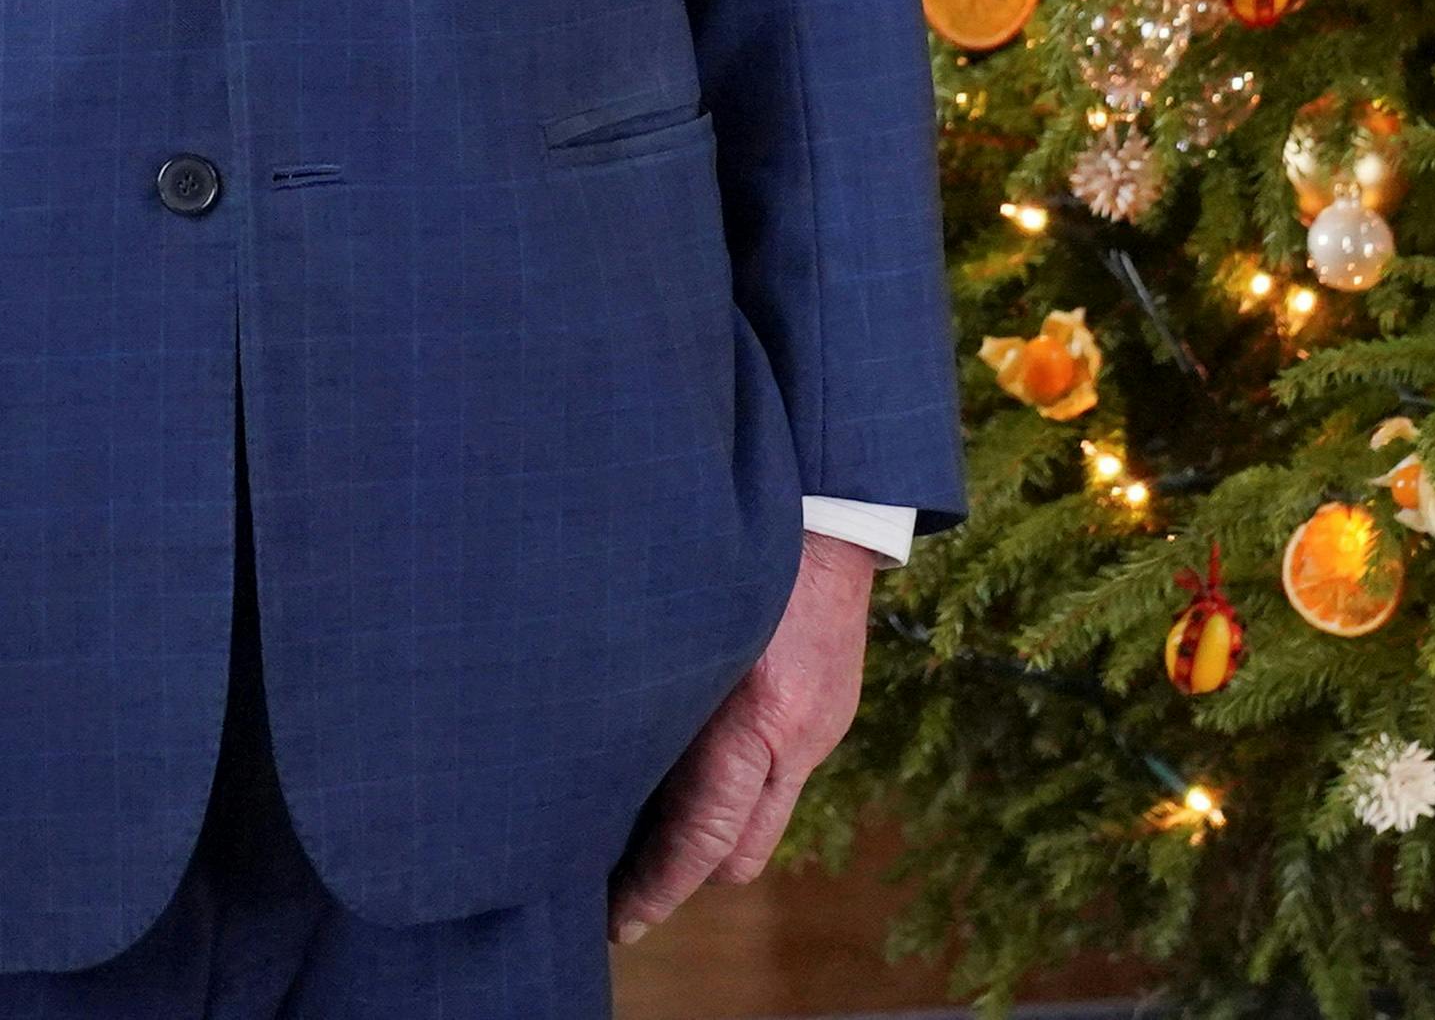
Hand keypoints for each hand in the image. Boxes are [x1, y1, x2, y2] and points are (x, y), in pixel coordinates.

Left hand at [610, 531, 879, 945]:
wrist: (832, 515)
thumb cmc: (746, 557)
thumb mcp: (689, 627)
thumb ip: (656, 695)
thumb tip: (603, 758)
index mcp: (758, 718)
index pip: (705, 837)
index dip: (659, 887)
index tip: (620, 920)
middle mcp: (798, 739)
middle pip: (740, 854)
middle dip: (684, 878)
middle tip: (618, 884)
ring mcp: (822, 733)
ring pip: (761, 822)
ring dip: (711, 835)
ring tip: (645, 831)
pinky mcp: (831, 717)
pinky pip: (779, 779)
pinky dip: (737, 790)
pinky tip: (692, 766)